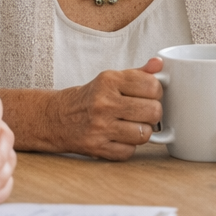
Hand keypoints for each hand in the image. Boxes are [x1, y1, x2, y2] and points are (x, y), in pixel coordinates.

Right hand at [44, 60, 163, 160]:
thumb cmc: (91, 97)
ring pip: (144, 134)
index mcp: (109, 81)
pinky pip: (129, 151)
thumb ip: (138, 73)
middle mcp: (104, 103)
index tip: (149, 95)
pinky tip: (120, 137)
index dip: (156, 92)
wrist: (57, 117)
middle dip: (153, 113)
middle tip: (143, 112)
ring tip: (132, 126)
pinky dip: (128, 147)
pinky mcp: (97, 147)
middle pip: (153, 112)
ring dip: (142, 132)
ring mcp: (100, 127)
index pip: (152, 86)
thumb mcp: (111, 79)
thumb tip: (158, 64)